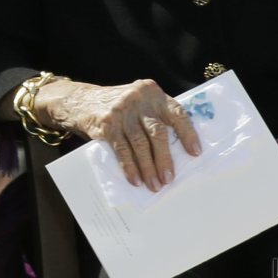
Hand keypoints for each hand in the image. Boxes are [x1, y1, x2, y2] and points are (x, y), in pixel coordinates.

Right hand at [37, 79, 200, 191]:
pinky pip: (122, 149)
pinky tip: (135, 179)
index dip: (188, 134)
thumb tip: (177, 152)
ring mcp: (121, 111)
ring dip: (148, 168)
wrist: (82, 100)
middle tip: (169, 179)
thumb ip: (155, 116)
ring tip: (154, 185)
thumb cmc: (119, 107)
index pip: (177, 113)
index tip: (195, 153)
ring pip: (140, 144)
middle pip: (157, 132)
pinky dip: (130, 167)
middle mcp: (139, 99)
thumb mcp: (139, 102)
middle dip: (164, 159)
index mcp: (152, 93)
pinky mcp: (107, 124)